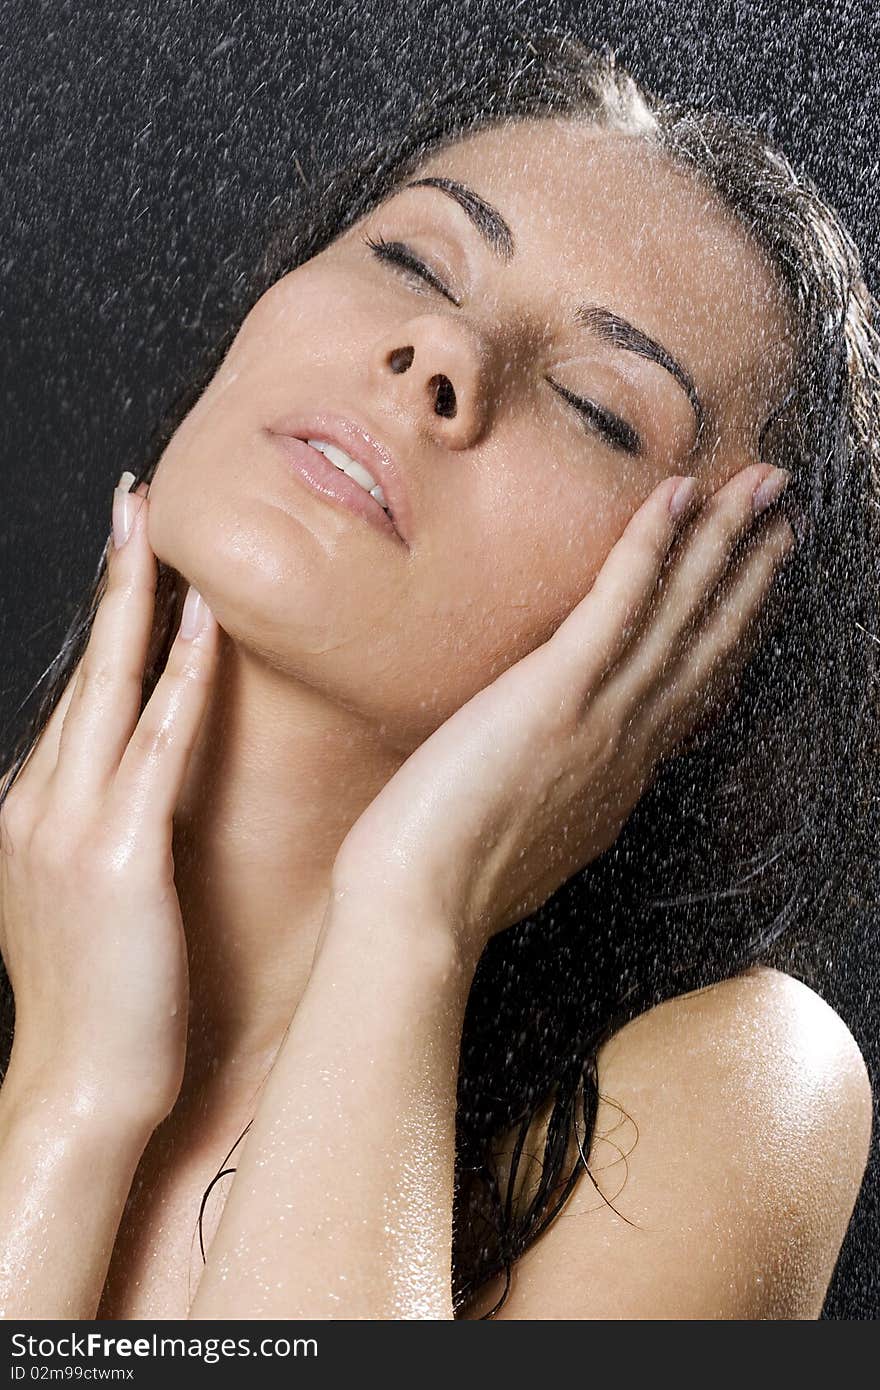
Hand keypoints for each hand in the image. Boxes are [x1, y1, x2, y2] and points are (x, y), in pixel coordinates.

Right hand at [0, 480, 219, 1125]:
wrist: (83, 1089)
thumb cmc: (99, 1000)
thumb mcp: (81, 902)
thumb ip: (99, 833)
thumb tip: (135, 788)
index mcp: (26, 814)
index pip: (74, 698)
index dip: (105, 625)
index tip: (129, 560)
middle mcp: (34, 805)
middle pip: (80, 672)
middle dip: (110, 584)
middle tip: (135, 505)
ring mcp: (69, 829)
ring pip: (109, 691)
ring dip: (138, 607)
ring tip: (161, 534)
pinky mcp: (118, 858)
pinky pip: (155, 748)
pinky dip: (180, 681)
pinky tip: (204, 628)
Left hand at [333, 464, 794, 967]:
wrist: (420, 912)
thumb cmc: (451, 883)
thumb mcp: (535, 837)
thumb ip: (563, 797)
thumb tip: (557, 778)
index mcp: (622, 774)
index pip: (694, 687)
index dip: (732, 629)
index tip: (755, 585)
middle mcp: (630, 742)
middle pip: (708, 641)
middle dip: (751, 571)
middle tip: (784, 513)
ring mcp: (601, 717)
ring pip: (680, 613)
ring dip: (724, 539)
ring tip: (760, 485)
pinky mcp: (558, 694)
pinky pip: (619, 603)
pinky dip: (651, 544)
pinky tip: (677, 492)